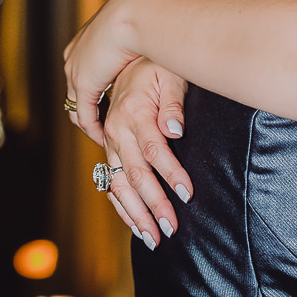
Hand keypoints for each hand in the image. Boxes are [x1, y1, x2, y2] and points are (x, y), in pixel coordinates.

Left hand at [64, 0, 150, 143]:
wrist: (135, 12)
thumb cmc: (143, 16)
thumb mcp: (135, 31)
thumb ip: (134, 42)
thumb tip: (146, 41)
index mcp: (84, 40)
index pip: (82, 72)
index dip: (94, 89)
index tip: (108, 102)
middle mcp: (74, 56)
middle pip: (74, 91)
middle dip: (88, 109)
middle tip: (105, 125)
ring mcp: (75, 71)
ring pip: (75, 106)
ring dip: (90, 122)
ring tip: (106, 135)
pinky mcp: (84, 84)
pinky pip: (85, 114)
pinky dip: (94, 128)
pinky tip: (106, 137)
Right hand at [101, 58, 192, 248]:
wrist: (126, 58)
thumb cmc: (155, 66)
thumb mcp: (169, 74)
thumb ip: (173, 103)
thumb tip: (175, 129)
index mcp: (133, 114)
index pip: (154, 151)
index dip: (171, 174)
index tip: (187, 195)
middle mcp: (117, 131)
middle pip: (136, 174)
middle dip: (153, 205)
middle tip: (170, 229)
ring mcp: (110, 143)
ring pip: (119, 185)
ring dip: (136, 214)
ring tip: (153, 238)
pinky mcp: (109, 151)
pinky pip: (110, 184)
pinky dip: (122, 207)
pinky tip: (135, 225)